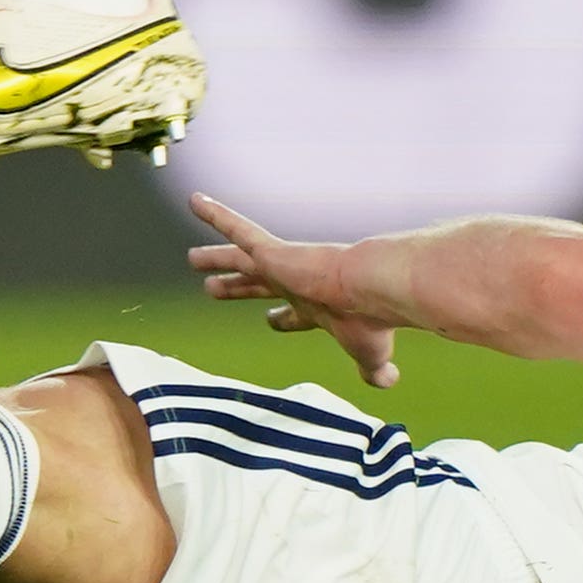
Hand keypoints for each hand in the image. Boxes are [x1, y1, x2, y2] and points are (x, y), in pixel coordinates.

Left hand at [185, 196, 401, 391]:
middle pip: (258, 284)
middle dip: (237, 287)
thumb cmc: (370, 323)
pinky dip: (215, 214)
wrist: (371, 289)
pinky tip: (194, 200)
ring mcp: (282, 265)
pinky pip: (236, 229)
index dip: (282, 320)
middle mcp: (297, 282)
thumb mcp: (369, 355)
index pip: (294, 314)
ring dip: (215, 257)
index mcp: (318, 307)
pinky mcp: (271, 252)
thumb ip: (373, 370)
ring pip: (240, 258)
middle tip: (213, 287)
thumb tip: (390, 382)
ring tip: (192, 257)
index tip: (271, 321)